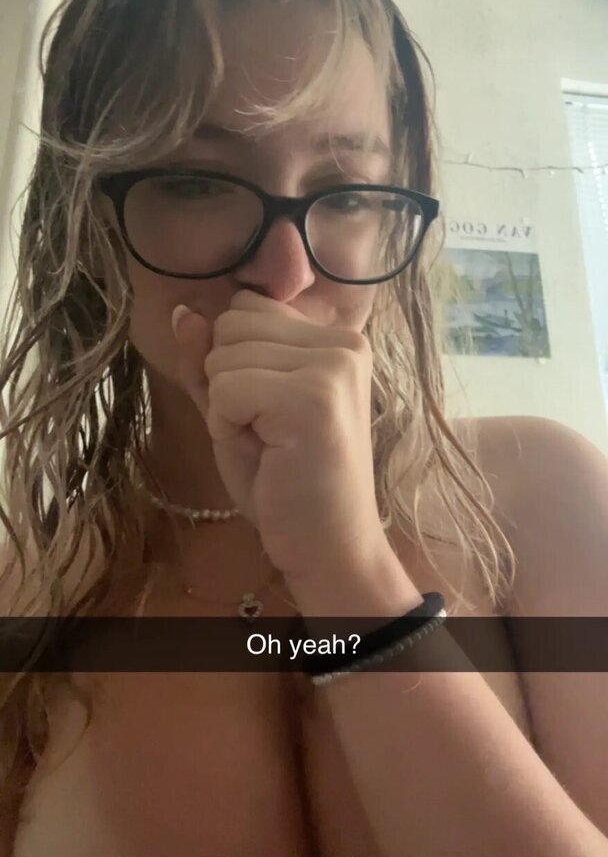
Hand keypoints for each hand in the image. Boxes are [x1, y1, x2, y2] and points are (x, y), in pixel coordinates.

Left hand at [172, 289, 386, 585]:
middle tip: (267, 431)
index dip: (235, 361)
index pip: (246, 307)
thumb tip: (181, 311)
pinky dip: (225, 425)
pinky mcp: (314, 396)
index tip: (268, 410)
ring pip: (223, 355)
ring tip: (269, 443)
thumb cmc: (286, 483)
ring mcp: (333, 365)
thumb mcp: (238, 410)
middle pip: (231, 323)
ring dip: (226, 407)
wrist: (329, 549)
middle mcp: (344, 341)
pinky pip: (225, 388)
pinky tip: (266, 452)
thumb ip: (211, 360)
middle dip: (227, 380)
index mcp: (335, 337)